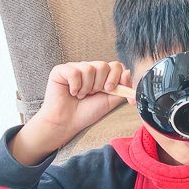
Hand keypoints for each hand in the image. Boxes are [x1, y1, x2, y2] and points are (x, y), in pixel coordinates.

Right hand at [10, 61, 130, 165]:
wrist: (68, 122)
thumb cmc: (87, 112)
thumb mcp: (110, 100)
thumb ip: (122, 87)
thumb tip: (128, 72)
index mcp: (102, 75)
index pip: (116, 66)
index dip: (116, 78)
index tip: (111, 90)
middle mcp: (89, 69)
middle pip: (104, 65)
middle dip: (101, 84)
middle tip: (93, 94)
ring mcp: (75, 68)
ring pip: (90, 68)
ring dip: (87, 87)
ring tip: (81, 95)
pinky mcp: (61, 70)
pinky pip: (74, 72)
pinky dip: (75, 86)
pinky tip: (72, 92)